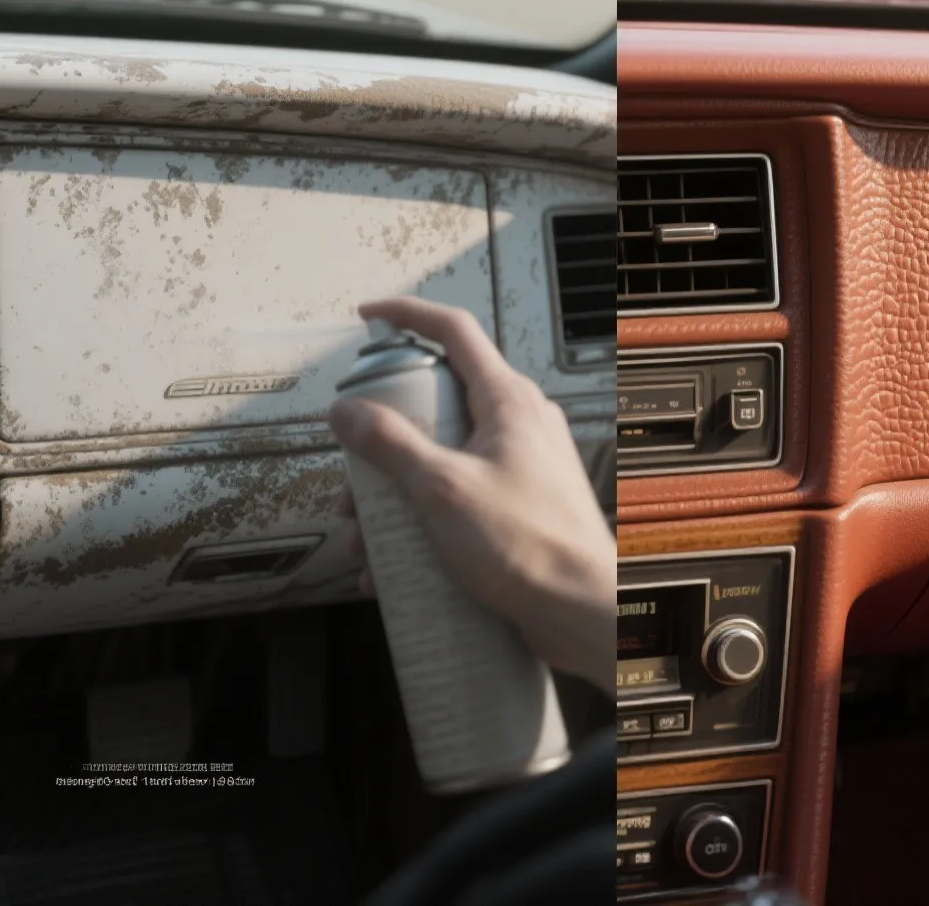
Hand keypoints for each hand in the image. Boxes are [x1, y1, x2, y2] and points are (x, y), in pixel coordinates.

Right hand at [329, 297, 615, 695]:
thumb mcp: (442, 488)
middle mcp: (519, 425)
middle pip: (437, 403)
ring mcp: (521, 466)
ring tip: (362, 535)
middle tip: (352, 468)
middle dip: (384, 438)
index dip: (406, 316)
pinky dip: (420, 524)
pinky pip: (457, 499)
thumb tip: (346, 410)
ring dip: (394, 493)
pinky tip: (388, 567)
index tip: (367, 319)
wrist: (582, 612)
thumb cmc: (529, 546)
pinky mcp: (517, 507)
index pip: (453, 331)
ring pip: (441, 459)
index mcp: (507, 401)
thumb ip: (390, 444)